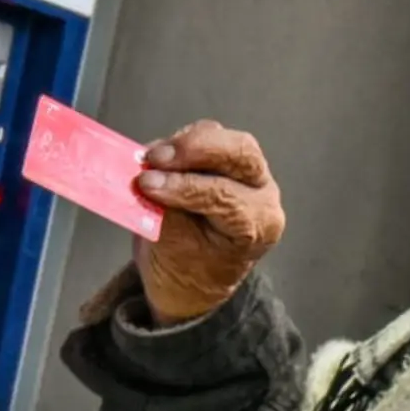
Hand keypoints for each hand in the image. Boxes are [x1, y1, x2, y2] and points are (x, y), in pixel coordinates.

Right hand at [132, 120, 284, 324]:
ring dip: (185, 143)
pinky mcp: (229, 158)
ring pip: (225, 138)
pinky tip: (156, 156)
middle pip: (241, 154)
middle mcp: (262, 194)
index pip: (227, 197)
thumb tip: (147, 179)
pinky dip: (180, 141)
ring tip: (151, 159)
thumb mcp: (171, 248)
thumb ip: (164, 211)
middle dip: (197, 149)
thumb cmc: (186, 268)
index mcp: (257, 226)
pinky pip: (209, 135)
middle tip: (156, 158)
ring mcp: (249, 173)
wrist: (192, 275)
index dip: (185, 188)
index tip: (148, 185)